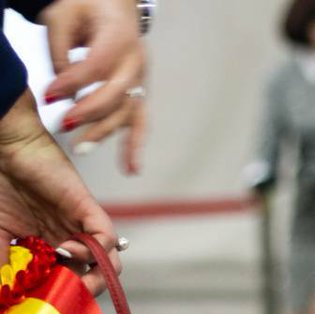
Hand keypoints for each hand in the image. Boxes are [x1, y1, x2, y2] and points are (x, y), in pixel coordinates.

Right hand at [0, 92, 121, 294]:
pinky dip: (94, 250)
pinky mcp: (87, 209)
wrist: (5, 148)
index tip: (47, 307)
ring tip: (69, 278)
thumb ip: (2, 264)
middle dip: (83, 293)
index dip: (64, 297)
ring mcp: (81, 226)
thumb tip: (4, 295)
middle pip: (95, 278)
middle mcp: (71, 240)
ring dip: (94, 277)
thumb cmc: (0, 186)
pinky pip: (106, 237)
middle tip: (63, 298)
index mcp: (51, 248)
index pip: (70, 282)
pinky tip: (68, 249)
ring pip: (108, 263)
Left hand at [38, 0, 146, 174]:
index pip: (97, 66)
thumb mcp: (63, 16)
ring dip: (104, 132)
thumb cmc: (87, 7)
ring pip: (127, 112)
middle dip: (89, 112)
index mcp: (120, 36)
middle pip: (117, 94)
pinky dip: (135, 147)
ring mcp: (140, 80)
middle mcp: (136, 61)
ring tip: (80, 148)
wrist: (115, 5)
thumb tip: (61, 91)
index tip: (49, 95)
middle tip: (64, 124)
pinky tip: (131, 169)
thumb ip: (60, 51)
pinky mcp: (138, 93)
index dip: (73, 82)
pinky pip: (140, 123)